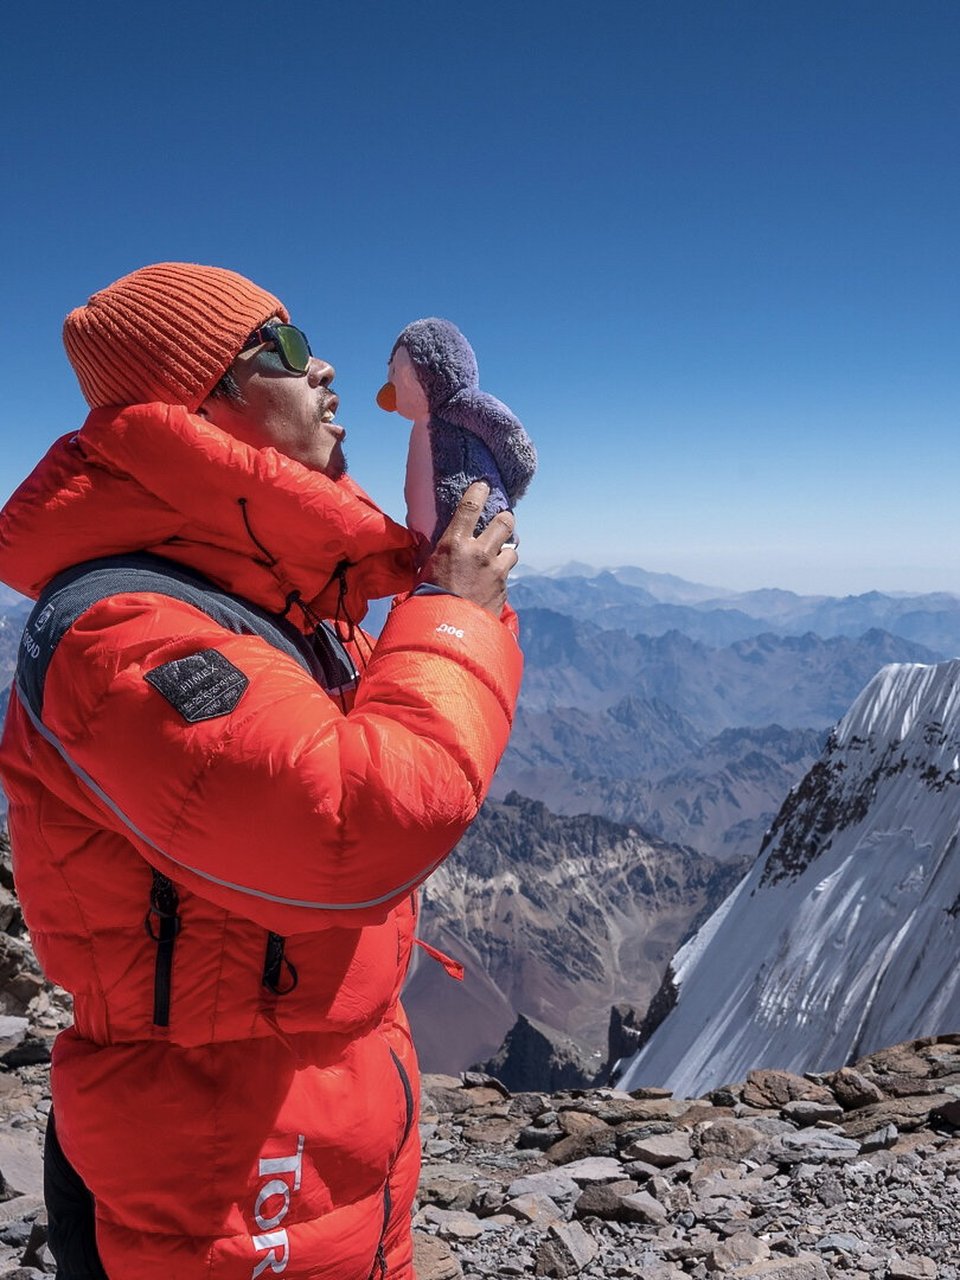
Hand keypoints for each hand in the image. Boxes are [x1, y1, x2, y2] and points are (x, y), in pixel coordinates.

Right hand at [421, 482, 518, 615]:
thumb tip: (441, 543)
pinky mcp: (503, 589)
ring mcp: (494, 571)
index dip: (479, 492)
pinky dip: (502, 576)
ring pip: (512, 550)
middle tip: (502, 522)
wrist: (444, 631)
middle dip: (506, 520)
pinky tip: (492, 583)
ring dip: (506, 552)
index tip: (484, 486)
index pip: (470, 507)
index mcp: (454, 543)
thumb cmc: (427, 599)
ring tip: (498, 558)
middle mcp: (478, 552)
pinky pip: (507, 575)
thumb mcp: (427, 568)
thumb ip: (440, 552)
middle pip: (505, 522)